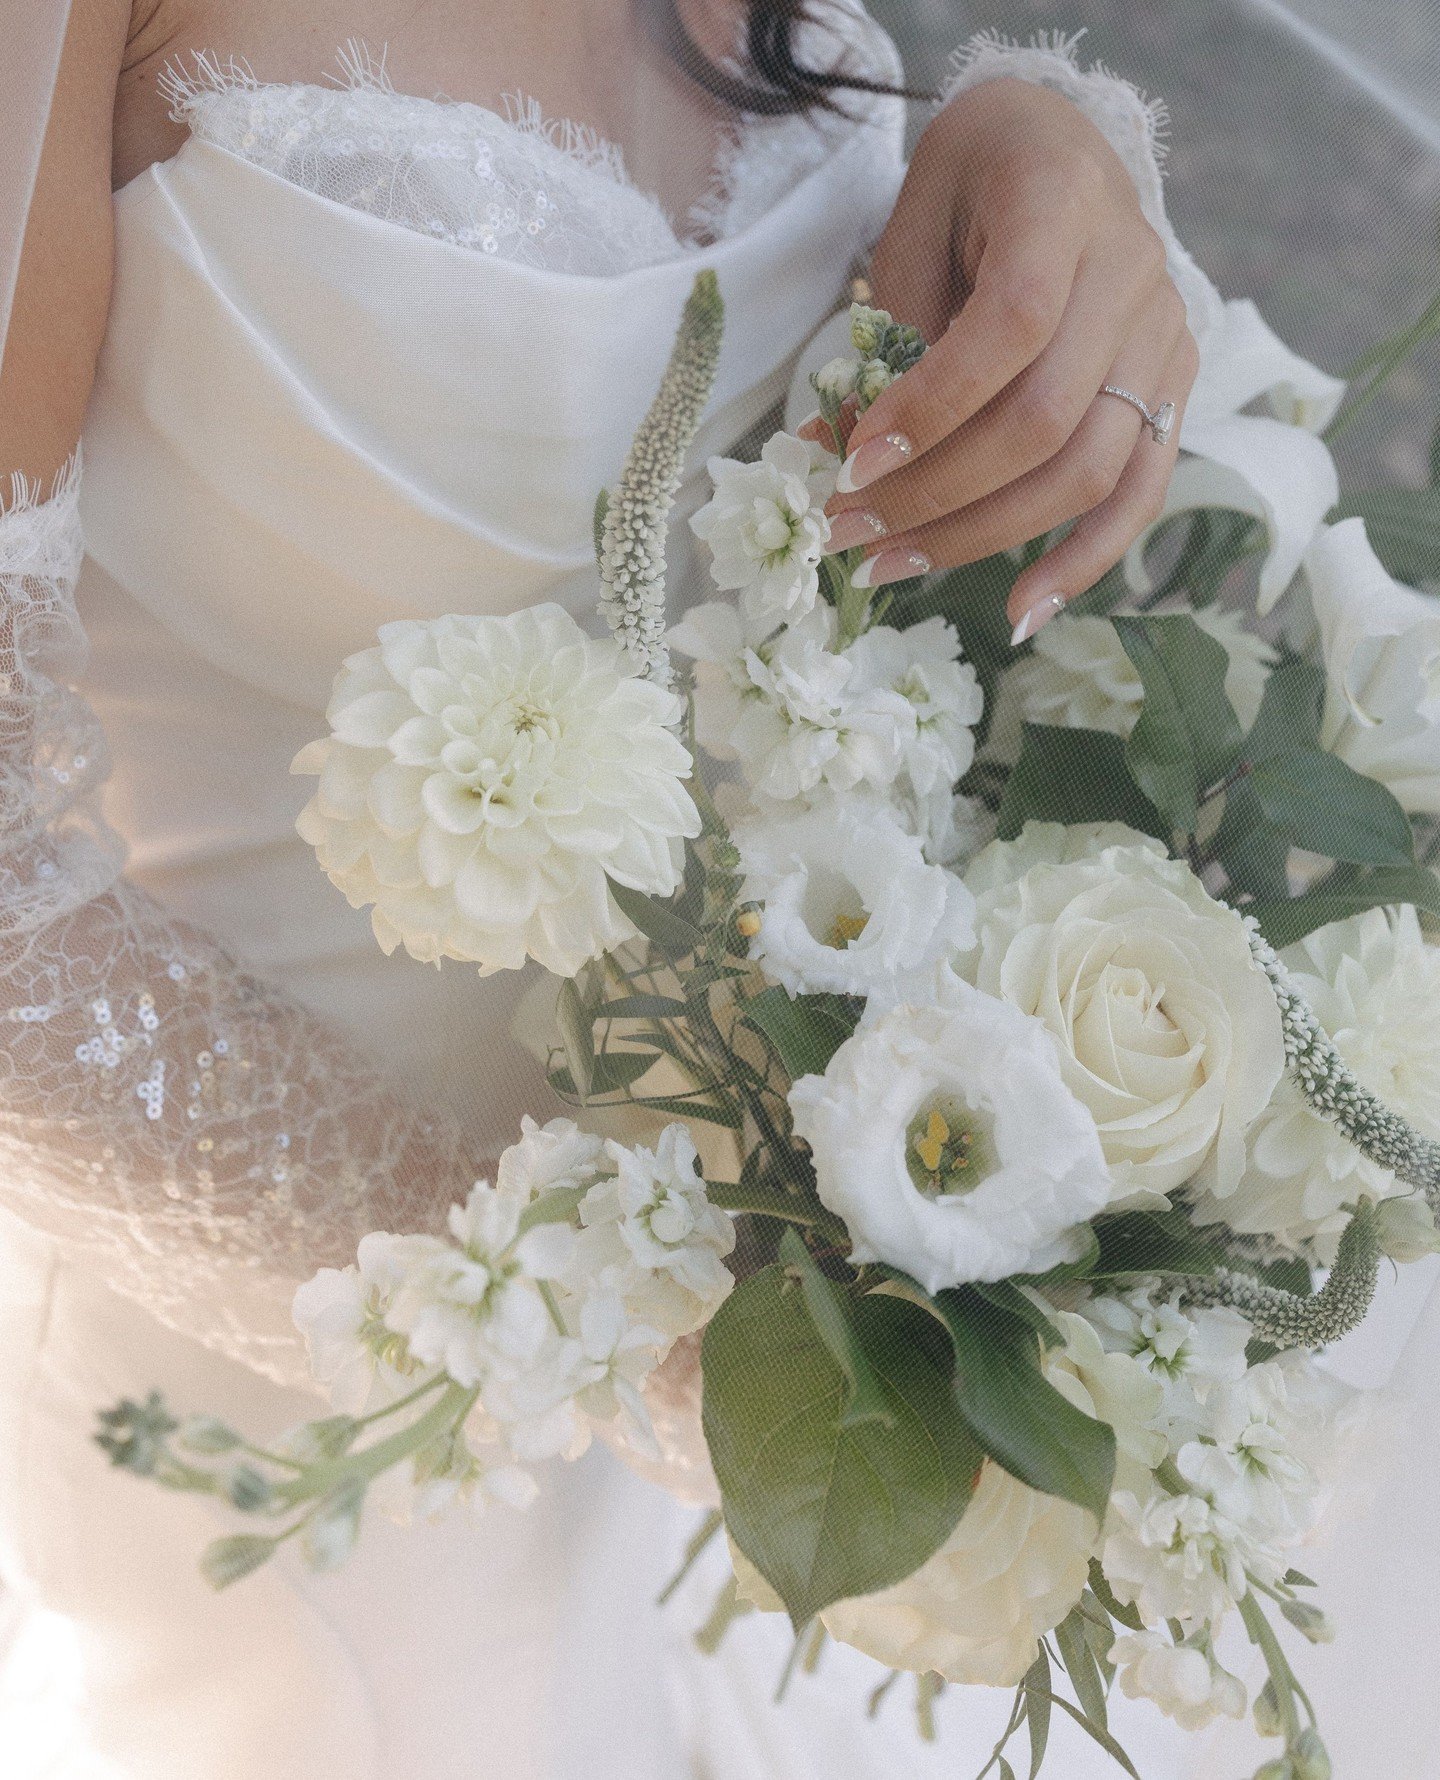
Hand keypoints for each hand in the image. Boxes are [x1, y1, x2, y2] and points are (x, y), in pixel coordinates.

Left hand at [817, 79, 1198, 642]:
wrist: (1057, 147)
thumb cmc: (970, 187)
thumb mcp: (911, 231)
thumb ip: (886, 340)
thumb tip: (833, 459)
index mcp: (1062, 204)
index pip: (1010, 328)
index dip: (931, 408)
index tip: (852, 462)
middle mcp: (1133, 271)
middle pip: (1047, 420)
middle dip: (936, 494)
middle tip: (848, 533)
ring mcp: (1165, 336)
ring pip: (1088, 470)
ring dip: (982, 537)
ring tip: (892, 567)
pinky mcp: (1175, 389)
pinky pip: (1139, 493)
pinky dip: (1082, 561)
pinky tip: (1021, 611)